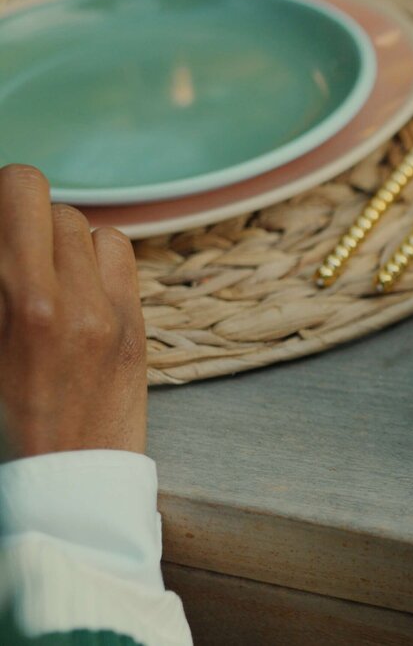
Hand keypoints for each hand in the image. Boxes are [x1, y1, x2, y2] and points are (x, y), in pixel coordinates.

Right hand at [0, 165, 146, 457]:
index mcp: (17, 302)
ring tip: (38, 273)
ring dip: (57, 238)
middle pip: (43, 201)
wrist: (57, 485)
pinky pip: (119, 256)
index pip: (15, 191)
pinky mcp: (136, 327)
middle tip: (8, 252)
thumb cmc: (2, 422)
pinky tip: (74, 288)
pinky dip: (95, 259)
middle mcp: (63, 299)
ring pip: (85, 224)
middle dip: (17, 217)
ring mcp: (107, 312)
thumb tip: (3, 244)